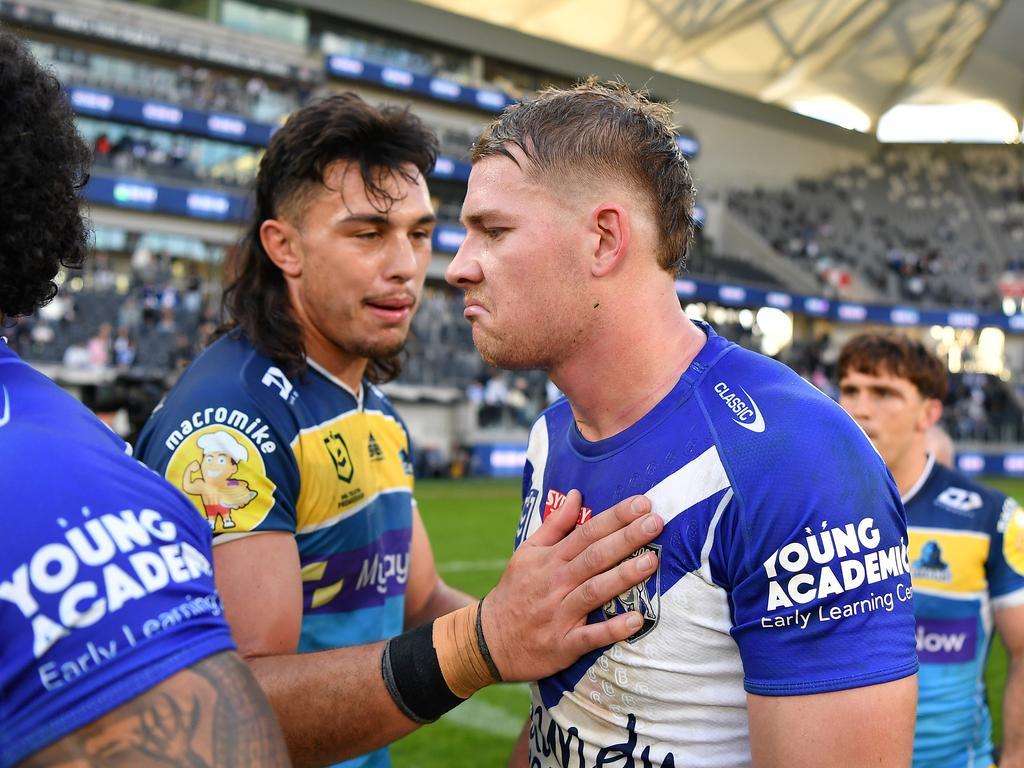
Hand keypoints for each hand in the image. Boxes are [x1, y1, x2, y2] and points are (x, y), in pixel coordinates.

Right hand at [482, 492, 661, 681]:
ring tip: (651, 561)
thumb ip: (555, 524)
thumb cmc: (516, 590)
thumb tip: (576, 494)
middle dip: (626, 538)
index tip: (642, 504)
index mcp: (550, 559)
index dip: (615, 517)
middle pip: (594, 556)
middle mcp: (556, 583)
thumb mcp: (528, 552)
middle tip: (656, 522)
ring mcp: (559, 614)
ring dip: (623, 576)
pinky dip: (611, 629)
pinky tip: (636, 620)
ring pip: (594, 591)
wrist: (489, 640)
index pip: (586, 532)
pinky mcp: (562, 644)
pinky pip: (590, 637)